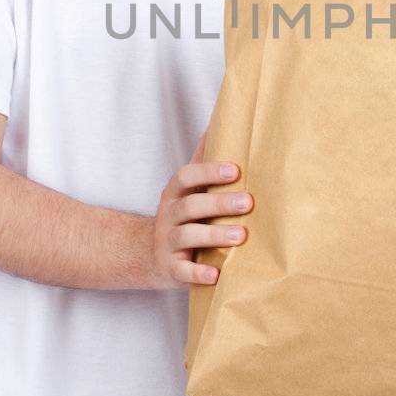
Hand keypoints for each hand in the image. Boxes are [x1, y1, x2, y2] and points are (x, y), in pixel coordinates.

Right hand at [146, 133, 252, 288]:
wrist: (148, 254)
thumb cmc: (180, 216)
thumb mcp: (186, 189)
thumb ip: (202, 160)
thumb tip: (221, 120)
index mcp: (175, 193)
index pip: (186, 176)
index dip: (209, 172)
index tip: (235, 170)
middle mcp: (169, 215)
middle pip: (191, 206)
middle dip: (219, 203)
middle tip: (248, 203)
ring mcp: (168, 243)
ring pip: (188, 236)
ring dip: (214, 235)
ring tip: (241, 236)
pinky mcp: (171, 269)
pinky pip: (183, 272)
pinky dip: (199, 273)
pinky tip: (216, 274)